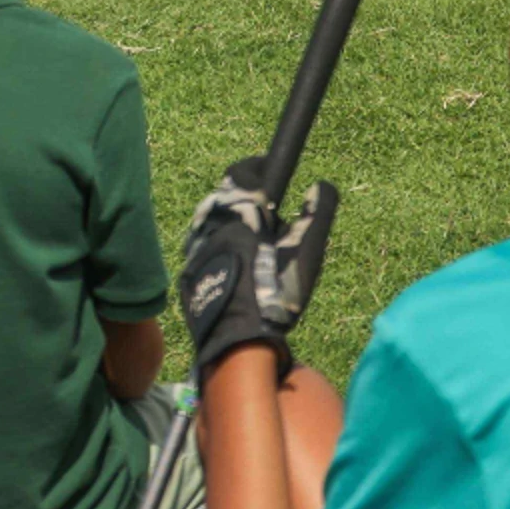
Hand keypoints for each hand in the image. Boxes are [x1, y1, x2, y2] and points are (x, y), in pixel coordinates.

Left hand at [178, 159, 335, 376]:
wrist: (237, 341)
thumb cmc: (275, 291)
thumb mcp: (305, 251)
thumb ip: (316, 214)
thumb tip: (321, 184)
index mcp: (238, 214)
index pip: (242, 173)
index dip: (257, 167)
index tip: (269, 168)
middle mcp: (210, 225)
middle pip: (224, 197)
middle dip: (243, 197)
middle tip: (267, 210)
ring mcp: (195, 250)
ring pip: (212, 223)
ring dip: (230, 222)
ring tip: (253, 239)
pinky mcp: (188, 273)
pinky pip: (204, 248)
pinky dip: (219, 246)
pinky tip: (236, 264)